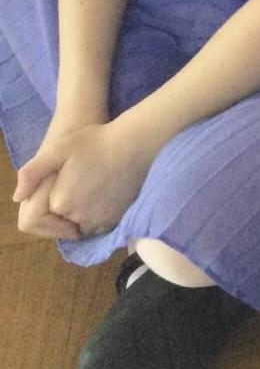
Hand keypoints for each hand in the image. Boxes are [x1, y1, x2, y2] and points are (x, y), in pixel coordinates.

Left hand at [14, 121, 156, 235]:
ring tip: (88, 191)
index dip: (49, 199)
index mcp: (61, 202)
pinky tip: (101, 197)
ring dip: (80, 216)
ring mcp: (101, 220)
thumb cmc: (95, 142)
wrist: (134, 143)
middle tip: (75, 185)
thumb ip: (32, 173)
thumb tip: (16, 197)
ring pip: (81, 226)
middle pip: (63, 222)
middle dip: (64, 210)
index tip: (60, 184)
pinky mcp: (117, 219)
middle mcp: (80, 217)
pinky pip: (99, 227)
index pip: (44, 214)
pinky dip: (96, 218)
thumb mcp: (57, 149)